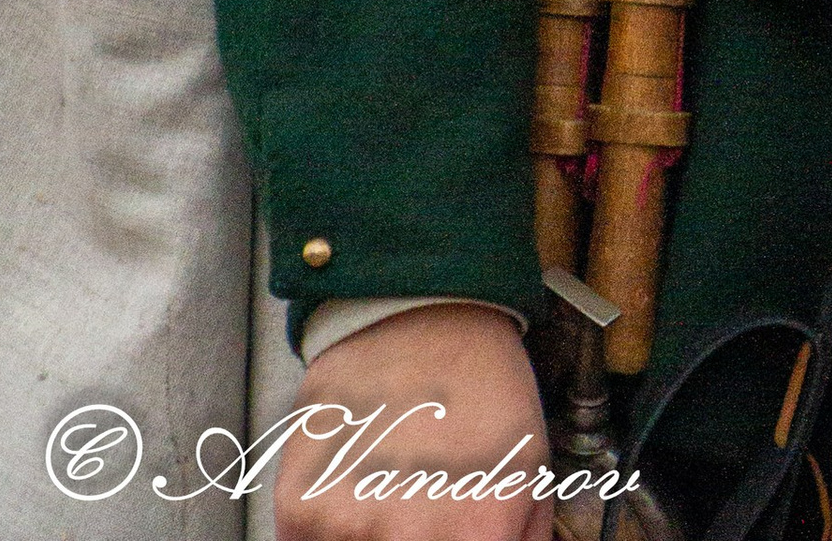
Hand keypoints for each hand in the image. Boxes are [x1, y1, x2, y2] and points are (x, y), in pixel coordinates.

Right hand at [272, 306, 551, 540]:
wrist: (416, 314)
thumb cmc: (480, 386)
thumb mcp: (532, 468)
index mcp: (479, 534)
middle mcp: (412, 538)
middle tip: (416, 520)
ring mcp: (349, 527)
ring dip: (372, 540)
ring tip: (390, 501)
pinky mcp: (300, 512)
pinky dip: (332, 537)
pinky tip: (356, 496)